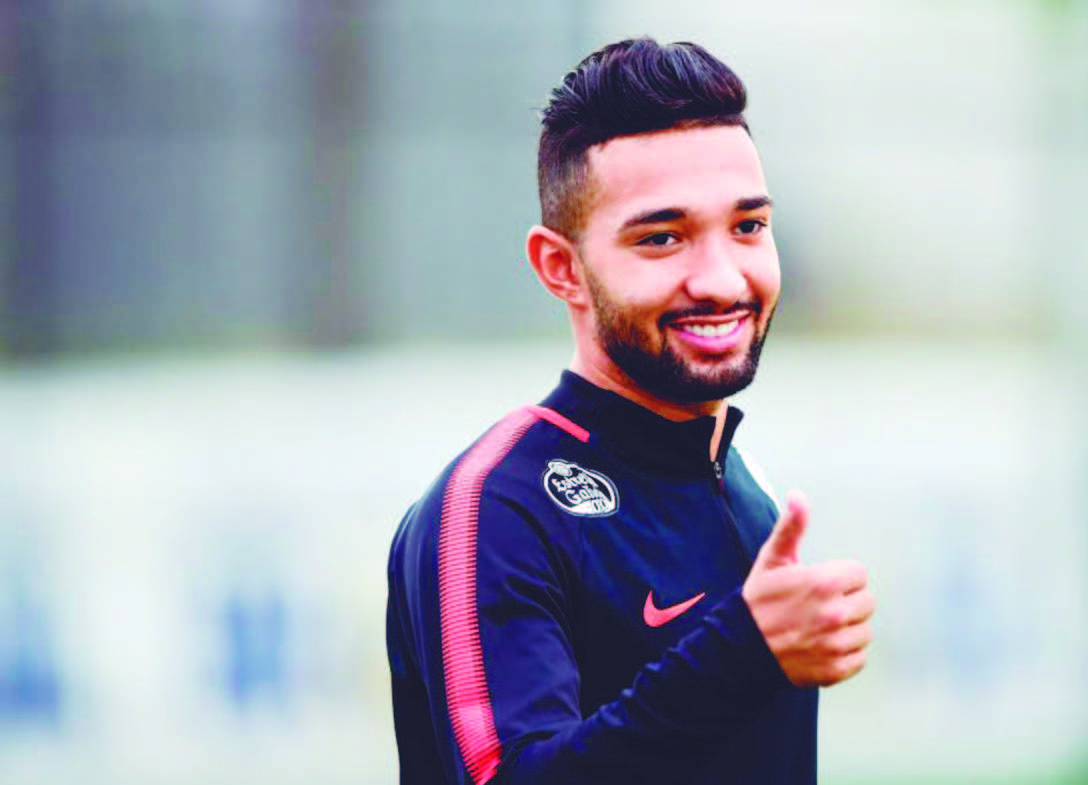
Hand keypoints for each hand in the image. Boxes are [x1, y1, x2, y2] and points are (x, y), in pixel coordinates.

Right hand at [741, 491, 874, 686]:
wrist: (739, 647)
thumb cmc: (758, 601)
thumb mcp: (772, 559)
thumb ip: (791, 527)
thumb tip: (798, 496)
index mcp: (824, 583)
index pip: (859, 574)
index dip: (840, 577)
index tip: (820, 584)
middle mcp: (835, 614)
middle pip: (867, 602)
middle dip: (846, 601)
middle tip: (819, 606)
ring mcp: (836, 644)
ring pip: (864, 631)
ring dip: (847, 629)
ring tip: (820, 627)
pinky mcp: (835, 669)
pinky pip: (859, 658)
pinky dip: (845, 654)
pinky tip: (823, 646)